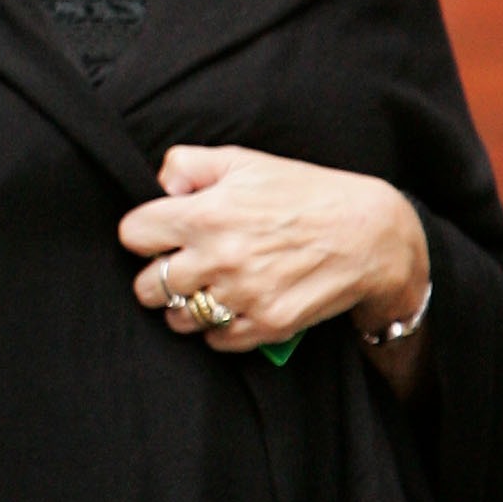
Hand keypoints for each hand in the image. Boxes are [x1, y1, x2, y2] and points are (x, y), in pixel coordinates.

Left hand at [119, 145, 429, 362]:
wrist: (370, 234)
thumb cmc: (305, 193)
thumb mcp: (245, 161)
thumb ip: (189, 165)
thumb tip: (158, 186)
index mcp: (207, 213)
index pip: (132, 234)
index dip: (143, 233)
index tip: (158, 234)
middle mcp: (219, 258)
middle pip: (146, 286)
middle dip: (157, 275)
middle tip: (178, 266)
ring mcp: (242, 295)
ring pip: (177, 319)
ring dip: (184, 306)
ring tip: (204, 288)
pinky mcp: (266, 325)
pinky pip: (215, 340)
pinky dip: (217, 328)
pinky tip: (231, 306)